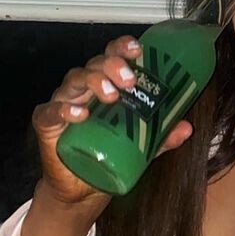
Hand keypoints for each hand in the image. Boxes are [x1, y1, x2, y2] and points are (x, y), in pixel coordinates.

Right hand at [31, 35, 193, 207]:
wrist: (82, 188)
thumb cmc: (109, 154)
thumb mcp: (143, 146)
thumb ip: (162, 136)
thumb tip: (187, 128)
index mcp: (106, 84)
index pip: (112, 56)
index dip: (122, 47)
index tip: (138, 50)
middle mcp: (84, 88)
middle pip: (95, 64)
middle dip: (113, 65)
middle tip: (130, 81)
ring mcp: (63, 102)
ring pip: (75, 79)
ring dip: (94, 82)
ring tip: (111, 96)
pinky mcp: (46, 123)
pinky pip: (50, 111)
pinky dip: (63, 110)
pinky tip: (79, 115)